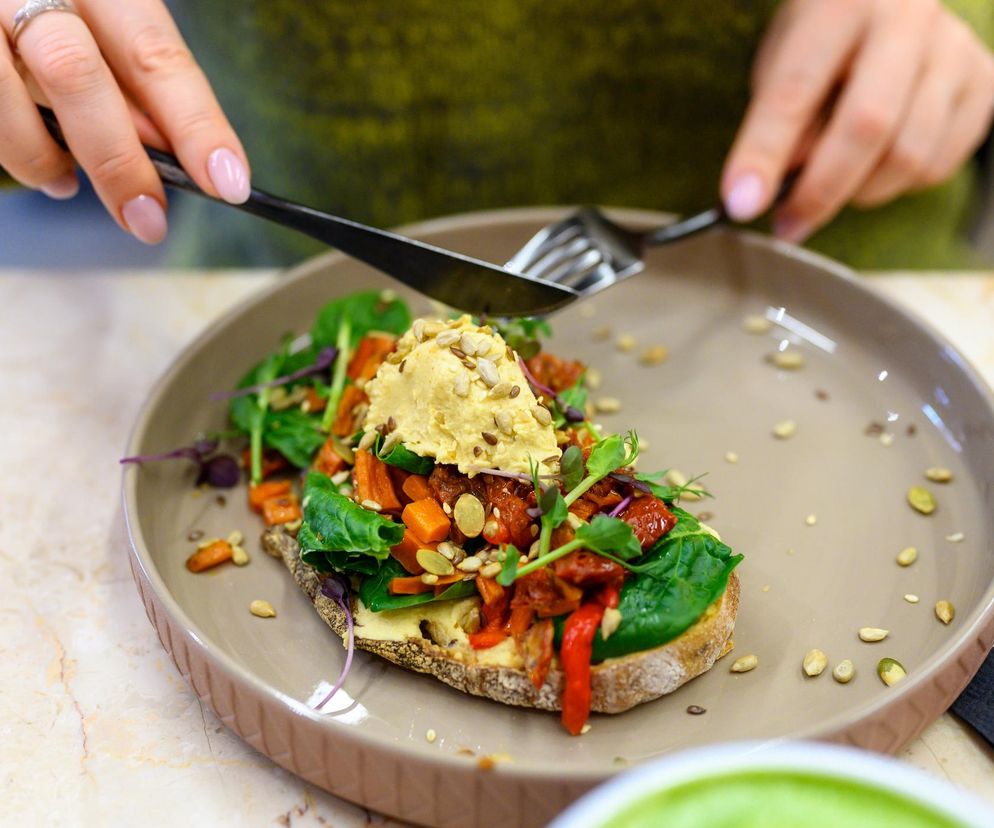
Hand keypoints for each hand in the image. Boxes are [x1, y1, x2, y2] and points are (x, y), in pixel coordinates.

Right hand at [0, 0, 248, 242]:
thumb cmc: (57, 20)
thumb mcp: (105, 39)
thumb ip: (134, 90)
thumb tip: (168, 154)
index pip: (156, 54)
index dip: (196, 123)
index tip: (229, 182)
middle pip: (76, 73)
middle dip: (118, 161)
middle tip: (148, 221)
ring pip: (8, 93)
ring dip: (45, 158)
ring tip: (67, 183)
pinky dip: (16, 152)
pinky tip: (42, 168)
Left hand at [721, 0, 993, 242]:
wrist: (887, 7)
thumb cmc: (822, 44)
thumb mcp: (783, 68)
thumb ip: (778, 125)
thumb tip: (769, 192)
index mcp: (839, 5)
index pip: (795, 91)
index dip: (763, 155)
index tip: (740, 204)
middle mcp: (906, 18)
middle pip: (867, 127)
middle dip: (820, 192)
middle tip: (787, 225)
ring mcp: (953, 49)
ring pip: (909, 156)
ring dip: (861, 192)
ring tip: (833, 183)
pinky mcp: (983, 81)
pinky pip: (940, 164)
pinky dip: (900, 184)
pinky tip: (877, 164)